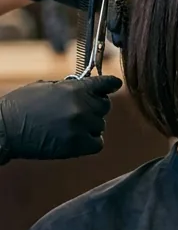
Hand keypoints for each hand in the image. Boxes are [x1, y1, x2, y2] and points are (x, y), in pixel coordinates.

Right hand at [0, 75, 122, 163]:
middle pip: (104, 107)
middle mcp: (82, 106)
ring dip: (89, 126)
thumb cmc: (21, 106)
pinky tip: (76, 138)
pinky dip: (90, 141)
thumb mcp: (45, 87)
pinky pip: (97, 143)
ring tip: (69, 126)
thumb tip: (85, 88)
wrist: (5, 129)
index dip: (111, 84)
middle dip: (94, 108)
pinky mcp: (77, 145)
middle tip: (79, 112)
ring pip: (100, 125)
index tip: (116, 84)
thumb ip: (69, 87)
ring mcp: (81, 126)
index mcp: (74, 88)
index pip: (104, 84)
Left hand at [12, 0, 128, 46]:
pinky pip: (109, 15)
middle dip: (120, 16)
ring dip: (120, 24)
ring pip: (119, 8)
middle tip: (119, 33)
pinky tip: (115, 40)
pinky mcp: (100, 2)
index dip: (114, 0)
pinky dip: (112, 27)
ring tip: (120, 41)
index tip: (113, 17)